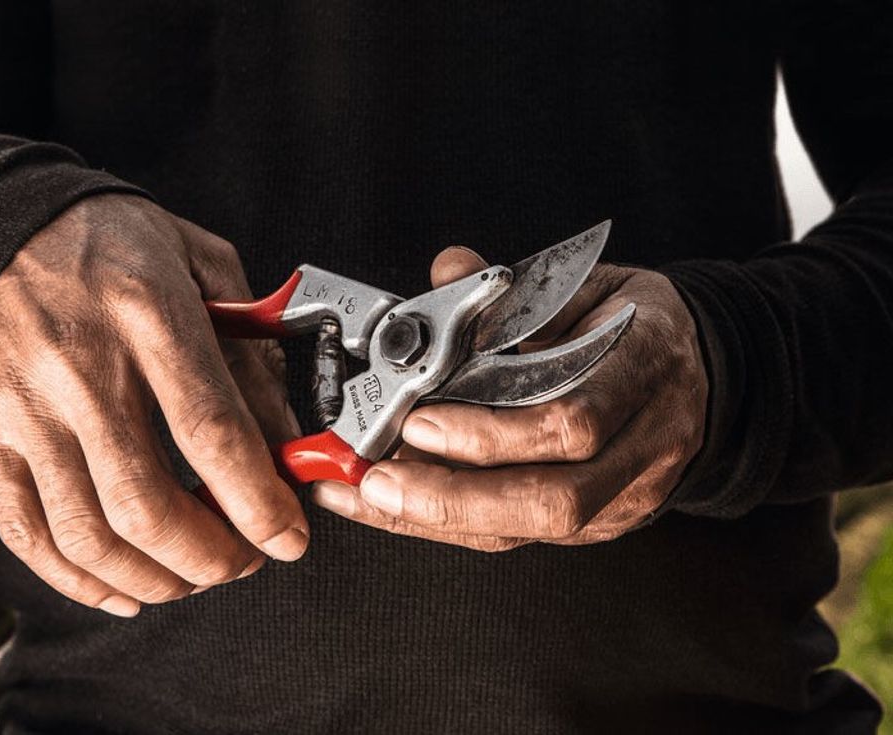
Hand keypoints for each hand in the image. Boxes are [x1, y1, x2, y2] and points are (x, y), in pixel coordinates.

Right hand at [0, 194, 306, 616]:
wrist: (3, 224)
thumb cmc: (117, 243)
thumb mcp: (205, 267)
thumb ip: (252, 350)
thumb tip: (287, 438)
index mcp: (148, 314)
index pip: (210, 430)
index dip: (258, 500)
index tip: (289, 537)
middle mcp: (80, 367)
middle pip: (145, 503)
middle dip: (210, 555)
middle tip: (246, 560)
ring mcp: (25, 407)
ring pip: (87, 534)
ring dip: (156, 577)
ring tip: (196, 576)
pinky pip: (27, 532)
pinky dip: (80, 580)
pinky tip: (127, 589)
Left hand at [312, 246, 707, 549]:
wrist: (705, 373)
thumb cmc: (638, 324)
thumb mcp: (588, 285)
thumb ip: (517, 290)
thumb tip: (447, 269)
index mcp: (646, 368)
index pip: (574, 420)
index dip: (494, 431)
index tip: (421, 420)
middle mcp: (645, 445)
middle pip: (555, 499)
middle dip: (454, 496)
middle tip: (377, 478)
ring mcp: (627, 493)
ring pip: (534, 527)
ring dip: (442, 517)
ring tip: (370, 496)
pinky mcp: (601, 521)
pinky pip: (522, 533)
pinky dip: (451, 524)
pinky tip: (396, 509)